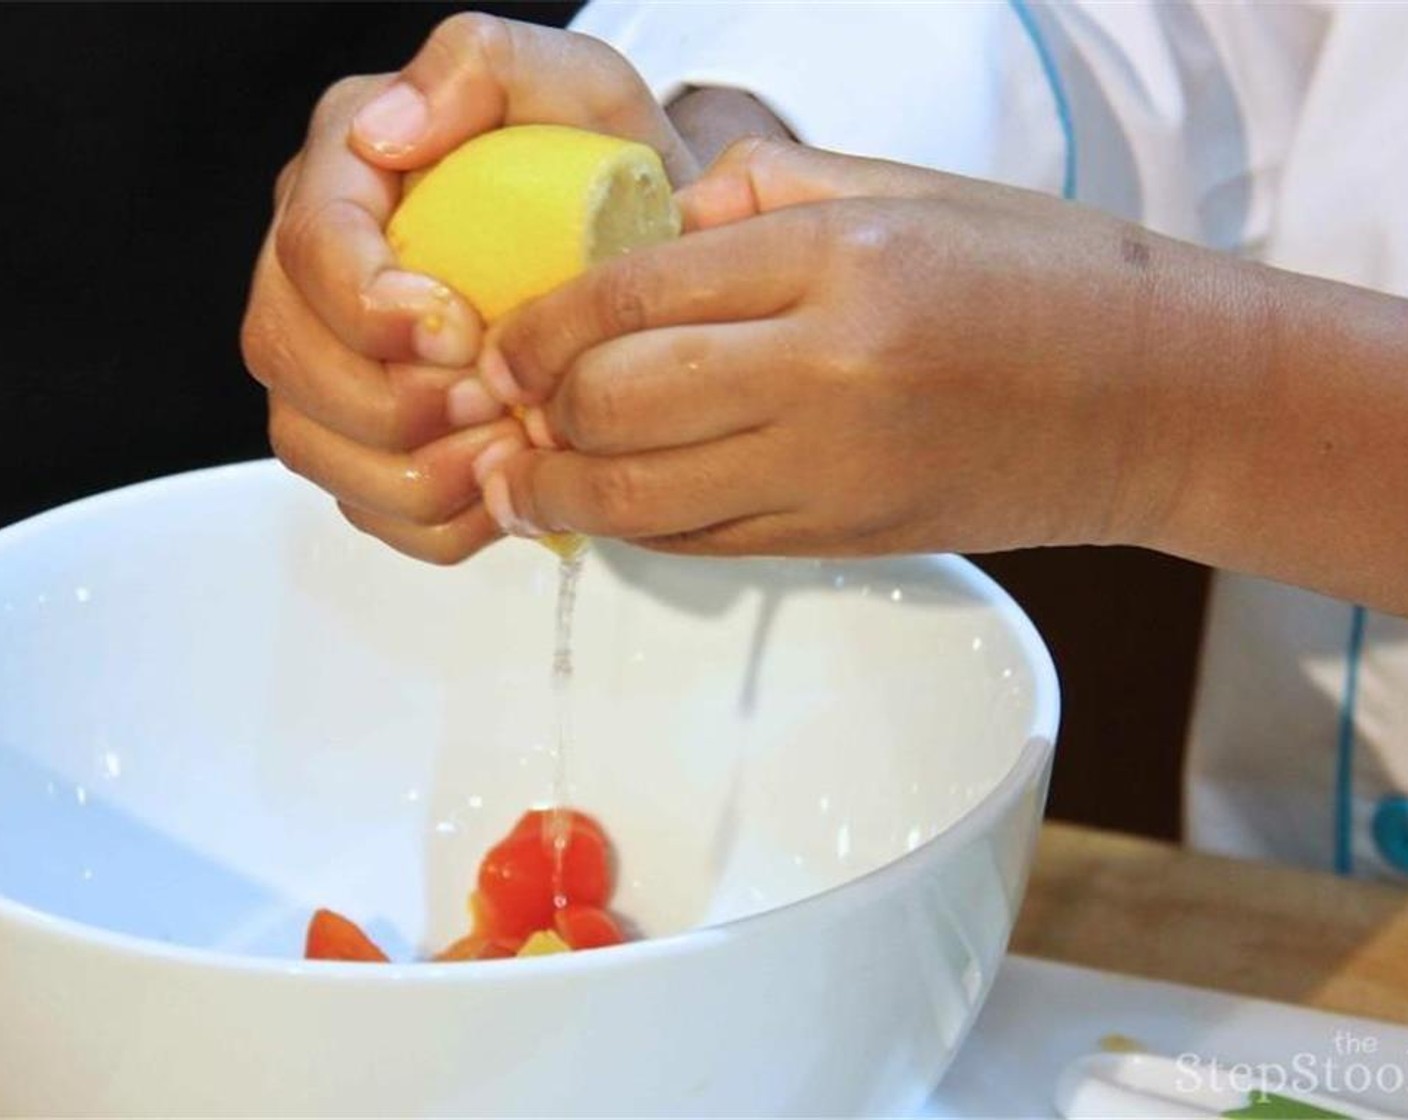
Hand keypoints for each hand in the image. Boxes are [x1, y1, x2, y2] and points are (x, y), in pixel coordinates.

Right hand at [240, 14, 697, 563]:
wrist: (640, 263)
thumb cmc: (605, 180)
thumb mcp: (574, 92)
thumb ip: (482, 69)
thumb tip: (384, 135)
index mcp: (350, 176)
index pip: (310, 246)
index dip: (370, 307)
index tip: (462, 333)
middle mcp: (318, 272)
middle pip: (286, 356)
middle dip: (391, 402)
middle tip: (496, 402)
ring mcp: (333, 361)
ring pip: (311, 445)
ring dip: (413, 472)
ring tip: (508, 447)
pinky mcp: (367, 440)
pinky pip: (366, 508)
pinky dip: (435, 520)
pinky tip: (503, 488)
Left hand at [474, 138, 1201, 557]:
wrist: (1154, 398)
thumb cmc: (1041, 275)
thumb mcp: (904, 191)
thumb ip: (761, 195)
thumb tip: (650, 224)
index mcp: (837, 264)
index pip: (629, 298)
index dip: (539, 326)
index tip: (507, 336)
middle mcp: (825, 378)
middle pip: (614, 407)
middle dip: (535, 408)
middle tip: (507, 397)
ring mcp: (833, 477)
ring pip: (640, 501)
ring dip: (560, 489)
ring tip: (528, 468)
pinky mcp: (842, 543)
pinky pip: (701, 544)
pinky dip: (634, 526)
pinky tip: (610, 499)